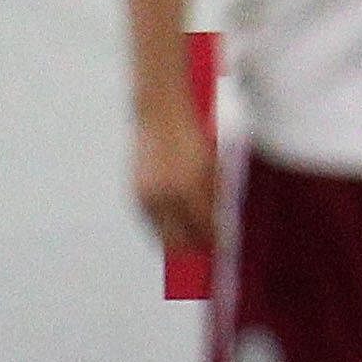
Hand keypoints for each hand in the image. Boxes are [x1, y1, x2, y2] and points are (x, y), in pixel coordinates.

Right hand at [132, 103, 217, 253]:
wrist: (160, 112)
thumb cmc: (194, 136)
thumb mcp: (215, 166)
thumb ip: (217, 197)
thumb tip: (220, 224)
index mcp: (190, 188)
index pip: (204, 230)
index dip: (216, 243)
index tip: (225, 249)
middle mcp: (164, 195)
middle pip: (179, 241)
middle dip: (195, 248)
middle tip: (208, 249)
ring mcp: (147, 195)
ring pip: (161, 235)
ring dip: (177, 241)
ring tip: (193, 240)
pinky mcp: (135, 192)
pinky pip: (150, 222)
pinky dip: (163, 229)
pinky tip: (174, 228)